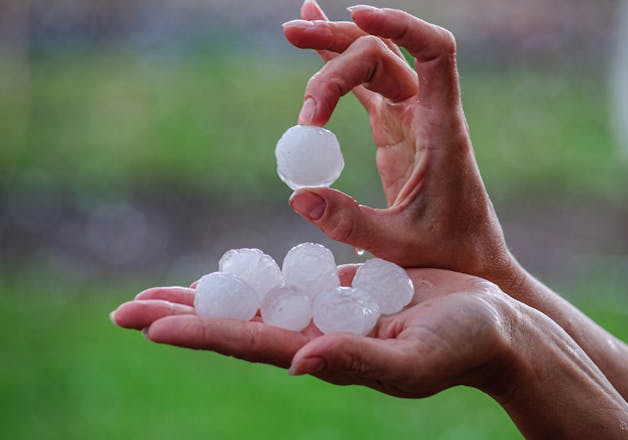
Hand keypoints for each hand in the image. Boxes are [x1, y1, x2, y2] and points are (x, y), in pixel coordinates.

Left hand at [110, 267, 627, 437]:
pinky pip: (288, 279)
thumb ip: (359, 361)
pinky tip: (228, 272)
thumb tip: (299, 362)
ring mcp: (327, 311)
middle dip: (182, 315)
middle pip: (235, 322)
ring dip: (207, 295)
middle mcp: (315, 334)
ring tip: (159, 293)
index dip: (199, 331)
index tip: (149, 325)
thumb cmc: (465, 345)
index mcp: (326, 352)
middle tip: (124, 310)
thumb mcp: (415, 357)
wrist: (496, 326)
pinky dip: (253, 275)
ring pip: (254, 299)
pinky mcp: (343, 289)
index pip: (248, 342)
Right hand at [283, 0, 521, 288]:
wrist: (469, 256)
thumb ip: (350, 224)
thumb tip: (298, 196)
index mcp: (441, 128)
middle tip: (290, 39)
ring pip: (373, 63)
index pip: (435, 52)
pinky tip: (314, 43)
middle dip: (338, 43)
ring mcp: (410, 116)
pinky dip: (339, 65)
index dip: (400, 24)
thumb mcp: (397, 245)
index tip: (355, 14)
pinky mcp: (394, 128)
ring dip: (334, 46)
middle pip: (384, 55)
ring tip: (292, 31)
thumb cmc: (447, 252)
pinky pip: (366, 86)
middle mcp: (427, 112)